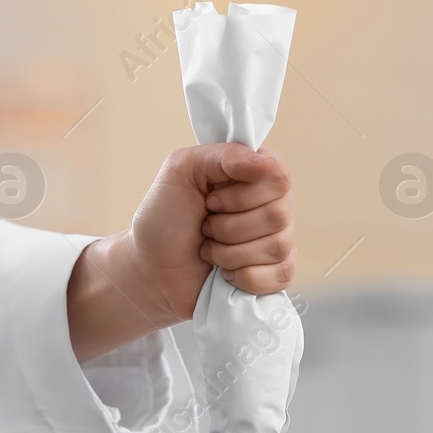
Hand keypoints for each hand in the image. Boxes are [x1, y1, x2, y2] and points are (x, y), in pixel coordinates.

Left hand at [68, 144, 294, 362]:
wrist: (151, 270)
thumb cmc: (165, 219)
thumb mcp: (182, 170)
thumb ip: (224, 155)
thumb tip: (267, 163)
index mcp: (255, 173)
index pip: (278, 177)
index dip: (242, 195)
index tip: (210, 200)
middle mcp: (273, 204)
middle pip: (278, 215)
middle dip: (230, 227)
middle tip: (205, 227)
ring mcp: (278, 241)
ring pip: (277, 247)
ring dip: (231, 254)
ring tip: (209, 250)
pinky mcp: (275, 275)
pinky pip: (281, 276)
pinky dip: (244, 278)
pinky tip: (225, 274)